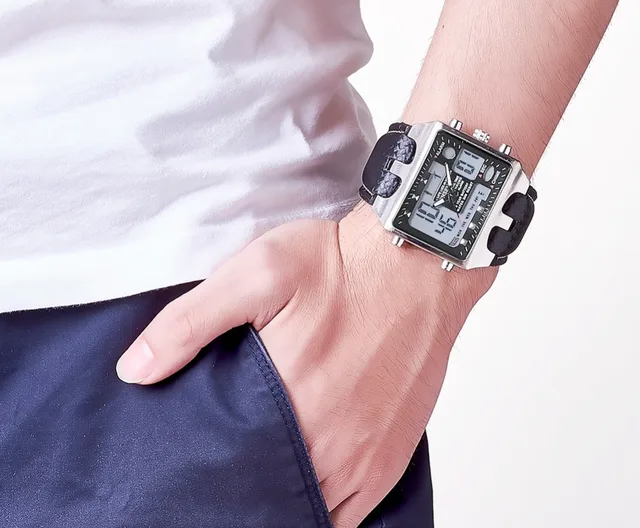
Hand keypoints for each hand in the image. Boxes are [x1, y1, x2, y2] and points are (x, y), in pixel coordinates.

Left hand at [116, 203, 495, 526]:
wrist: (417, 262)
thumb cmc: (341, 265)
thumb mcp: (257, 271)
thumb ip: (190, 322)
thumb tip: (136, 371)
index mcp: (291, 405)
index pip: (230, 477)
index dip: (206, 482)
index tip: (191, 471)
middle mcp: (333, 446)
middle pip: (272, 500)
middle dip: (242, 492)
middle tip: (223, 471)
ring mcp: (368, 458)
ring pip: (312, 514)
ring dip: (283, 501)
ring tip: (260, 478)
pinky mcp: (393, 455)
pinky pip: (355, 515)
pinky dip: (326, 512)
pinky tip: (306, 488)